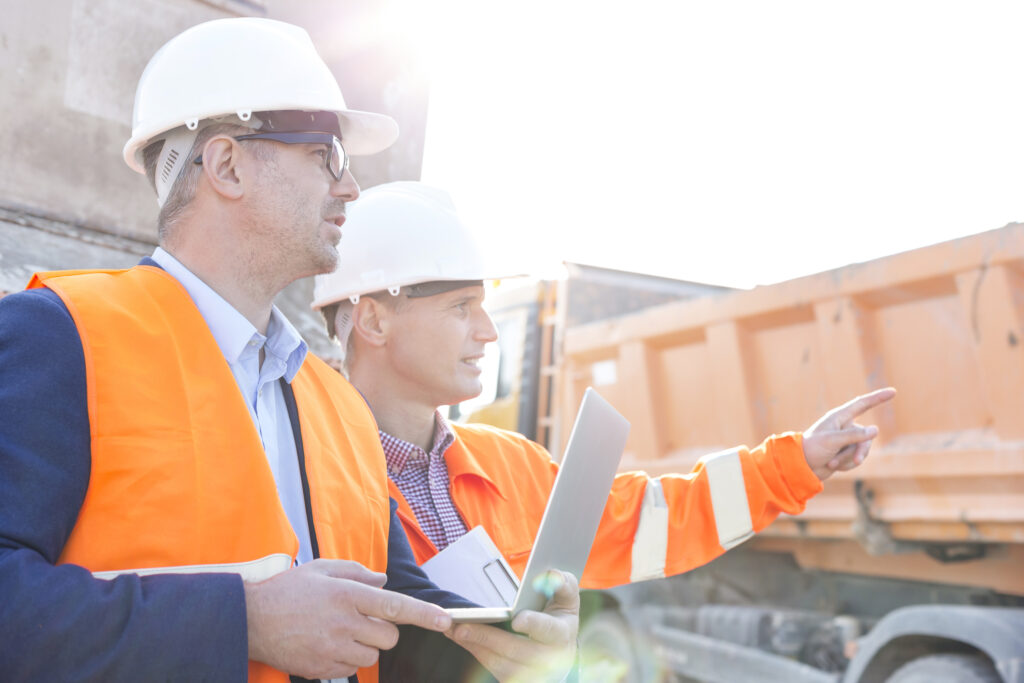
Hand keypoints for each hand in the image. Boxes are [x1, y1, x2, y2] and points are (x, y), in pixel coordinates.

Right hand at [245, 559, 451, 678]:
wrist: (249, 621)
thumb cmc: (287, 591)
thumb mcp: (322, 569)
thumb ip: (357, 573)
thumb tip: (383, 582)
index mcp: (346, 594)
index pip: (396, 606)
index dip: (424, 615)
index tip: (445, 621)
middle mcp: (343, 623)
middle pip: (389, 637)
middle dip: (383, 630)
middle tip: (360, 619)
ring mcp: (333, 649)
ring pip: (372, 655)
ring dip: (364, 645)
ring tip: (339, 631)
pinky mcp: (322, 669)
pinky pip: (351, 669)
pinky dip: (346, 659)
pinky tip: (326, 644)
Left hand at [448, 570, 579, 681]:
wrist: (561, 651)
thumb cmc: (559, 618)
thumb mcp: (566, 598)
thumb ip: (562, 583)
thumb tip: (550, 574)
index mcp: (561, 634)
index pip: (547, 630)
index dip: (533, 625)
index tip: (517, 619)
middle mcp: (547, 658)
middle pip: (515, 650)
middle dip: (486, 638)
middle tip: (461, 626)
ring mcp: (530, 673)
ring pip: (499, 663)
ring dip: (474, 646)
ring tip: (452, 629)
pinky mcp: (515, 679)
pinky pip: (491, 669)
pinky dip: (474, 652)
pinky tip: (459, 637)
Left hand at [802, 387, 895, 480]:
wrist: (800, 468)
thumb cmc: (812, 449)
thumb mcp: (833, 441)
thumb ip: (854, 436)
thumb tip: (875, 430)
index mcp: (838, 417)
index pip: (862, 404)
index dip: (878, 398)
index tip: (893, 391)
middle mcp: (843, 427)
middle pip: (865, 437)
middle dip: (860, 451)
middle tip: (856, 461)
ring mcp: (845, 441)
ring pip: (861, 450)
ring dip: (848, 460)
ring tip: (832, 463)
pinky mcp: (844, 453)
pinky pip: (855, 460)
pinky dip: (846, 465)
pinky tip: (832, 466)